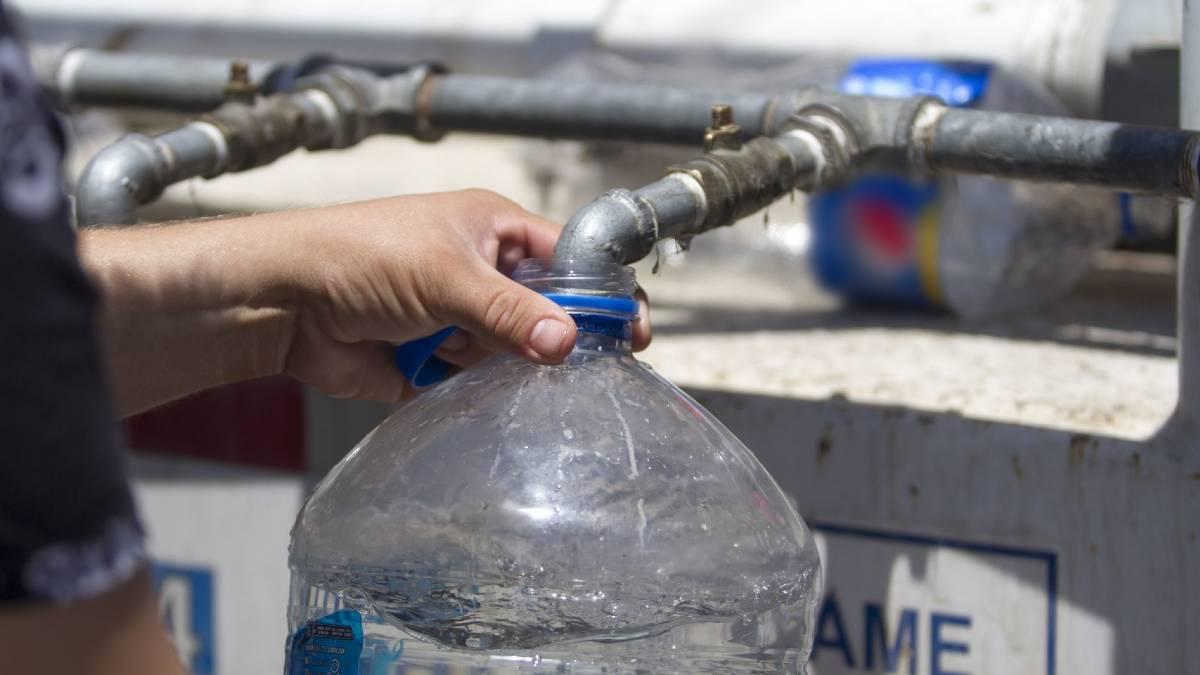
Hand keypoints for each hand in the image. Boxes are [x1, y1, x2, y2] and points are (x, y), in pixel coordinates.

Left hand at [278, 189, 651, 401]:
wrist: (283, 303)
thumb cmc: (362, 258)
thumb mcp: (447, 276)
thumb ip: (509, 313)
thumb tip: (568, 343)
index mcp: (494, 230)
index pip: (568, 260)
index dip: (602, 294)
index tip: (633, 332)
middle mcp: (483, 271)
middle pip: (545, 312)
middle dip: (553, 339)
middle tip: (580, 368)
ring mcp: (460, 317)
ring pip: (512, 352)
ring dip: (505, 365)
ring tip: (485, 365)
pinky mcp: (435, 360)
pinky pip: (476, 382)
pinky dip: (475, 389)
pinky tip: (467, 388)